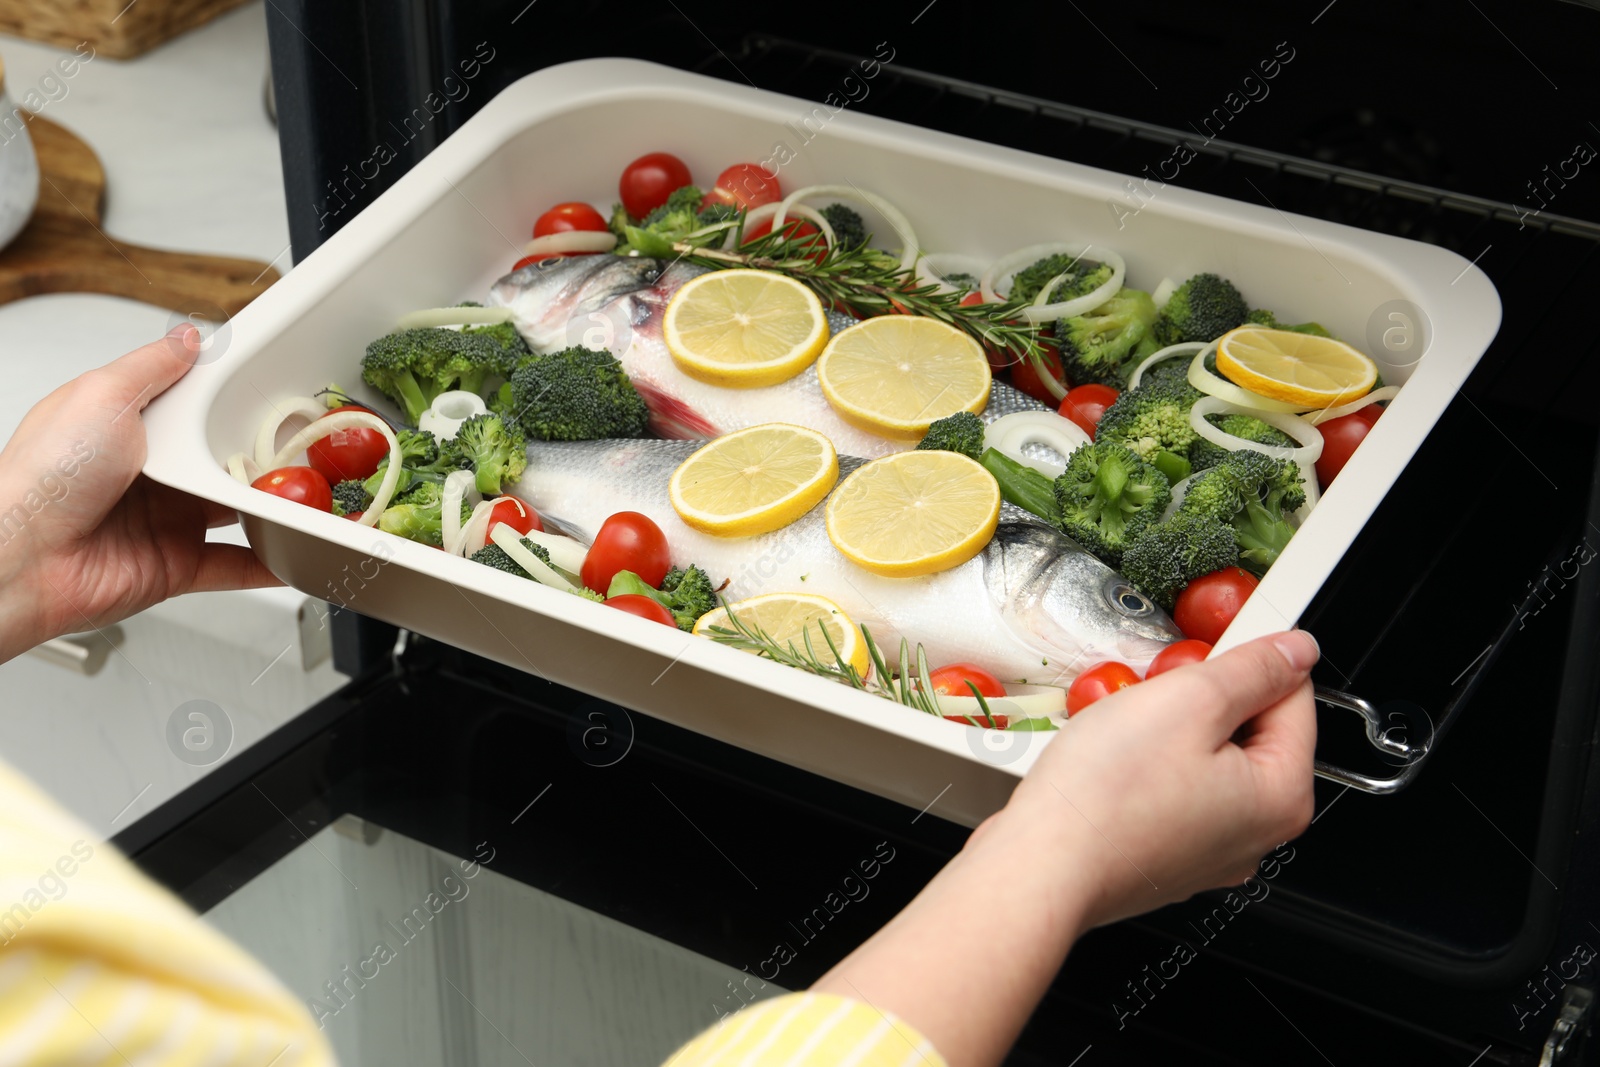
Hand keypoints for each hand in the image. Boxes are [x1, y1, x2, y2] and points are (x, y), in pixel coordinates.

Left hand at [0, 326, 278, 660]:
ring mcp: (164, 521)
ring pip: (236, 512)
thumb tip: (187, 337)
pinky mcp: (175, 566)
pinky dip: (269, 562)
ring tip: (313, 496)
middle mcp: (148, 474)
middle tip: (307, 447)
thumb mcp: (100, 395)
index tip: (275, 395)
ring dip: (272, 506)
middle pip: (223, 461)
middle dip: (263, 456)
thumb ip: (152, 366)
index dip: (232, 402)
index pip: (194, 408)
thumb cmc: (44, 477)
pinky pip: (234, 565)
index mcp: (126, 427)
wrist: (23, 560)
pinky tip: (296, 550)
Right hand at [812, 632, 1316, 1066]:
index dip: (1247, 659)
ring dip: (1173, 730)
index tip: (1204, 649)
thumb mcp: (1190, 701)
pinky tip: (1114, 763)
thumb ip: (1253, 668)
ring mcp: (1209, 852)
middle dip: (1206, 699)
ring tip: (1128, 729)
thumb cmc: (1107, 795)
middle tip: (1157, 693)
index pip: (1295, 696)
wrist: (1041, 865)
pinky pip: (1173, 790)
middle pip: (1251, 731)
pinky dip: (1149, 767)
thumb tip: (1298, 650)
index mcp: (1282, 797)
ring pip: (1207, 759)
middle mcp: (1256, 834)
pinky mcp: (1165, 856)